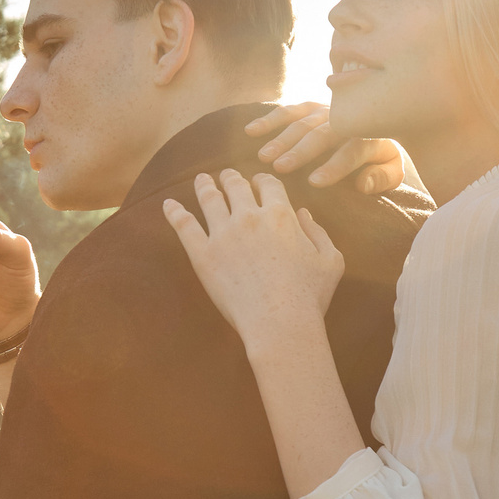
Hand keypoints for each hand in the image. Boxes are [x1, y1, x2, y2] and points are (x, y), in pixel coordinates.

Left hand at [161, 171, 345, 350]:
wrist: (280, 323)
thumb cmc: (310, 297)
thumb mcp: (331, 260)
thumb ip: (318, 232)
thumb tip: (304, 213)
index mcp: (281, 215)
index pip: (268, 185)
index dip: (262, 180)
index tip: (257, 181)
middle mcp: (250, 217)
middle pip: (236, 186)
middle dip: (231, 178)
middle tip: (226, 175)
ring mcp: (223, 234)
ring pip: (209, 199)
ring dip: (204, 186)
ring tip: (201, 180)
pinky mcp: (203, 255)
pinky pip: (184, 226)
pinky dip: (174, 212)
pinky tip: (168, 204)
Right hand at [246, 102, 420, 195]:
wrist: (379, 125)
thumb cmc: (380, 159)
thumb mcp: (392, 171)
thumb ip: (383, 178)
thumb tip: (362, 184)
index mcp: (371, 136)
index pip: (353, 151)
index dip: (335, 166)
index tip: (314, 182)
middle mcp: (348, 118)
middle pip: (323, 134)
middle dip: (301, 151)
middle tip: (280, 168)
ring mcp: (327, 110)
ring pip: (302, 122)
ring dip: (282, 139)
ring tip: (265, 157)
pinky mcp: (311, 106)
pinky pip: (289, 111)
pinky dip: (269, 119)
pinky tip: (250, 131)